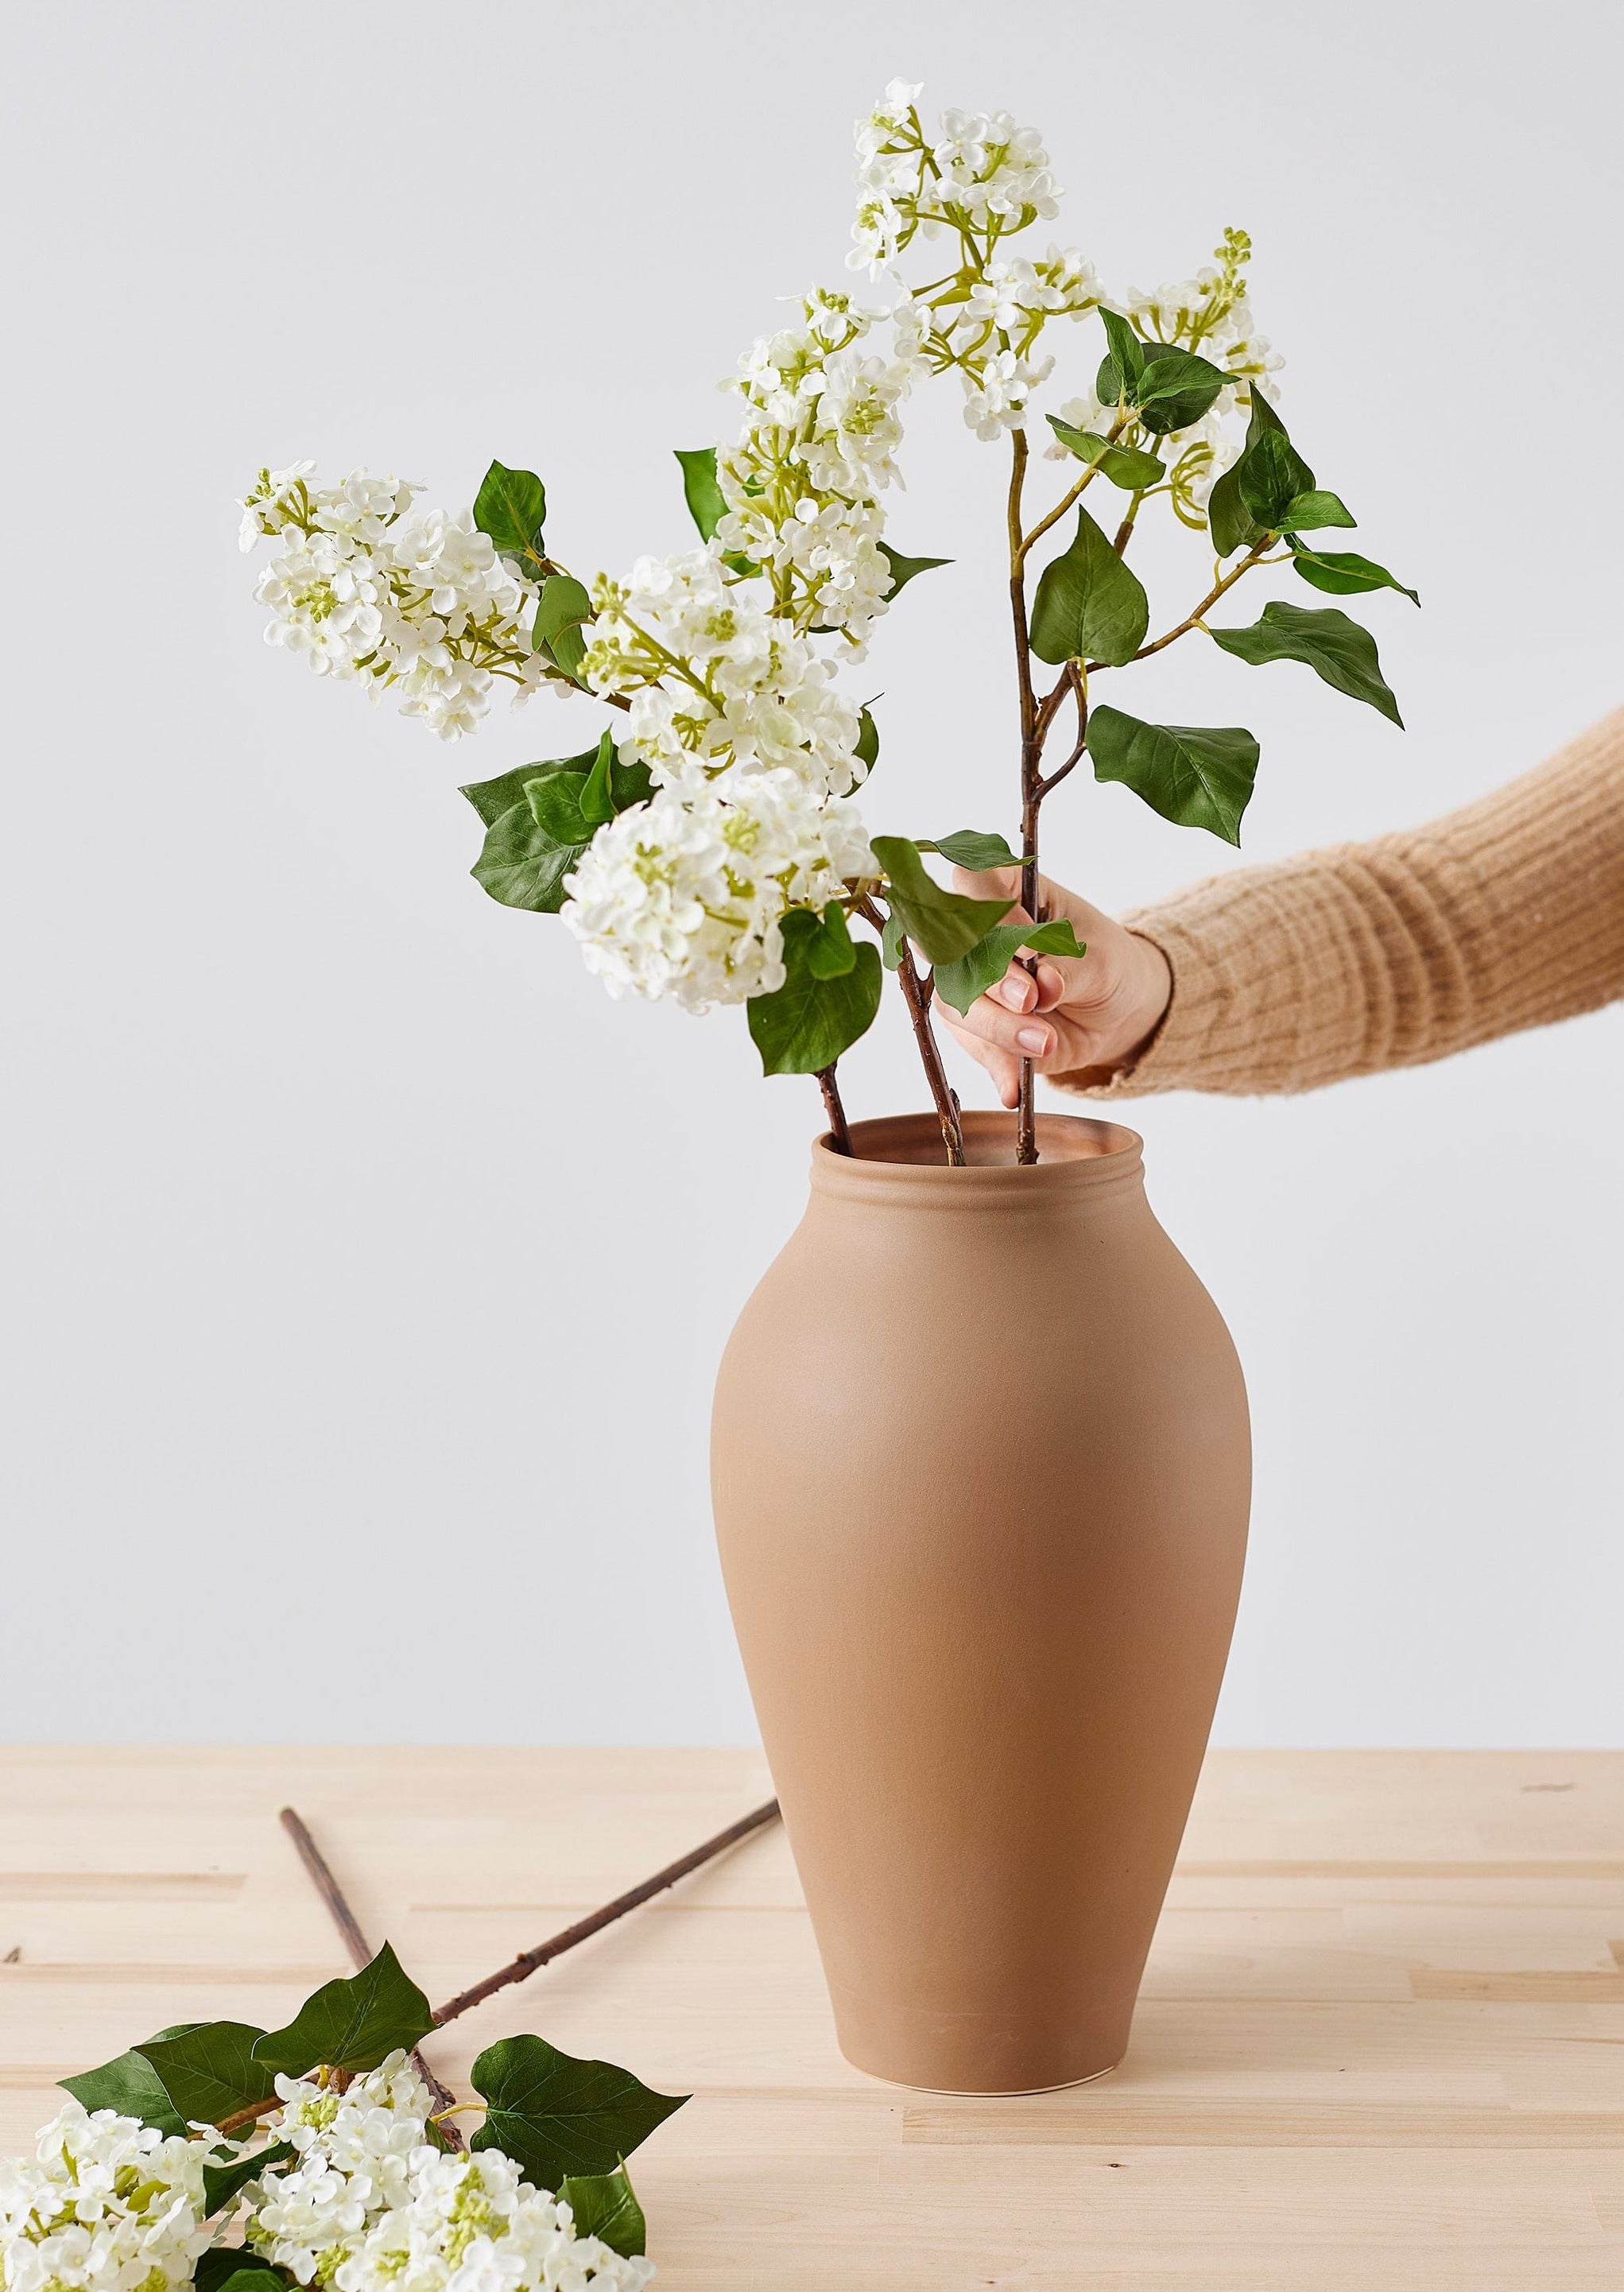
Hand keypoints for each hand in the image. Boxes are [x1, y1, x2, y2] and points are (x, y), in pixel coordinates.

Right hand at [934, 867, 1172, 1107]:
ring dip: (997, 1028)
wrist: (1116, 1012)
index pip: (971, 882)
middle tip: (1032, 1000)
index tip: (1027, 936)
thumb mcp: (1103, 960)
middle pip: (952, 948)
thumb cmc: (1109, 964)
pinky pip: (972, 1048)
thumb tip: (1045, 986)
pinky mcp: (978, 1029)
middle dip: (990, 978)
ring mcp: (971, 984)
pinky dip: (996, 1068)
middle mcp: (976, 936)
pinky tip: (1014, 1089)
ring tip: (1043, 1044)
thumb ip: (1070, 969)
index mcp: (1005, 892)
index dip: (989, 910)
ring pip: (954, 1003)